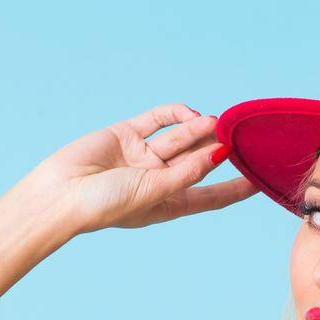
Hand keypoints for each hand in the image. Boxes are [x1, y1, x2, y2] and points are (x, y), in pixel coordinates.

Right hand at [18, 103, 258, 236]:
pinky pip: (156, 120)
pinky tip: (189, 113)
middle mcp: (157, 180)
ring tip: (217, 122)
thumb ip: (187, 171)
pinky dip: (174, 114)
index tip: (261, 180)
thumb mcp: (153, 192)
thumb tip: (218, 151)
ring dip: (198, 130)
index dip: (235, 189)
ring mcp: (141, 157)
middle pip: (197, 161)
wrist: (58, 195)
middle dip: (218, 148)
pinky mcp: (125, 135)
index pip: (210, 197)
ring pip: (179, 138)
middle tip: (241, 135)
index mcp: (167, 204)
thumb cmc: (104, 205)